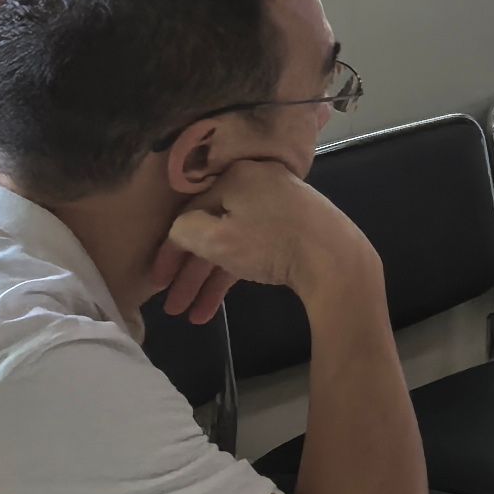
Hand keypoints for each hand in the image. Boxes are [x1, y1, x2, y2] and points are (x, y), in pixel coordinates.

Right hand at [161, 160, 373, 310]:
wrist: (336, 259)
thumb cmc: (271, 243)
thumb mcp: (217, 238)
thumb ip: (185, 230)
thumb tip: (180, 230)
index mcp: (239, 176)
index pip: (191, 213)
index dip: (170, 251)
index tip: (158, 281)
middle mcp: (258, 184)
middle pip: (212, 230)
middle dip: (190, 273)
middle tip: (172, 307)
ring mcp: (279, 206)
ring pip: (232, 243)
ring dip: (208, 281)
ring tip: (193, 317)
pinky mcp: (293, 228)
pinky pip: (253, 248)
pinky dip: (234, 274)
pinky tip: (215, 304)